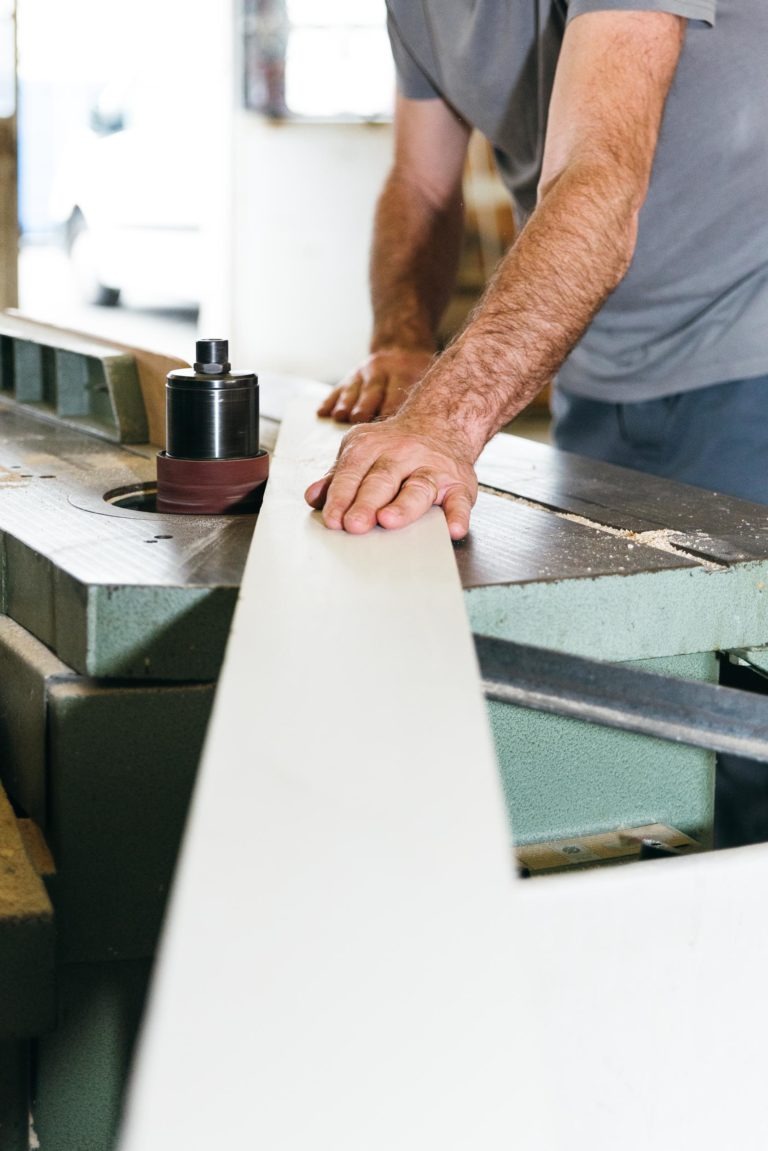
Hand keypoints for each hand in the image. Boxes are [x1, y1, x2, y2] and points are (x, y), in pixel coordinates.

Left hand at [304, 416, 476, 539]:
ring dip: (404, 506)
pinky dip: (458, 515)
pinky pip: (460, 500)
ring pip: (418, 488)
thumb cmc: (395, 447)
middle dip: (367, 502)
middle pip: (383, 479)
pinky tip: (453, 529)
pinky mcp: (459, 484)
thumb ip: (338, 476)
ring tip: (389, 521)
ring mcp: (432, 469)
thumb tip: (313, 497)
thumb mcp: (361, 451)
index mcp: (372, 447)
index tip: (333, 518)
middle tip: (354, 525)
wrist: (443, 422)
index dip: (341, 496)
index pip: (353, 472)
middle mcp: (403, 455)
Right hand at [317, 348, 433, 423]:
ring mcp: (363, 373)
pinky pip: (337, 389)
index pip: (395, 394)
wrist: (402, 347)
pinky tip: (322, 412)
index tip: (387, 431)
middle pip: (371, 391)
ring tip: (340, 416)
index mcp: (403, 373)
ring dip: (346, 403)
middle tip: (358, 420)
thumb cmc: (417, 374)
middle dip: (364, 406)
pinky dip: (329, 401)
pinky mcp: (350, 376)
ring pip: (353, 390)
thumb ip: (422, 402)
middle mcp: (381, 371)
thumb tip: (425, 433)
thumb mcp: (426, 379)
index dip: (390, 410)